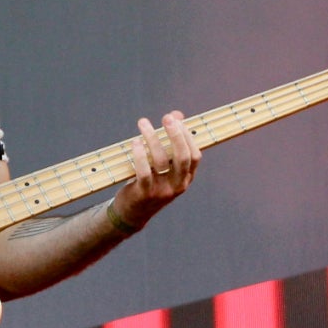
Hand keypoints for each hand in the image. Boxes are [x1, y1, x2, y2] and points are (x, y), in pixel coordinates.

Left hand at [112, 111, 200, 228]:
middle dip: (175, 134)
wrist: (133, 212)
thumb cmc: (151, 182)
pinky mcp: (144, 193)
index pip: (195, 155)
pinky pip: (143, 172)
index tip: (175, 119)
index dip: (187, 135)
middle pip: (182, 157)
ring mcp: (162, 191)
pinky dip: (139, 155)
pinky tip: (135, 142)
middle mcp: (177, 185)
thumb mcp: (164, 164)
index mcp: (186, 178)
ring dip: (152, 138)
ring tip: (143, 123)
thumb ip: (171, 140)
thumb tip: (176, 114)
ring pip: (160, 160)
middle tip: (166, 117)